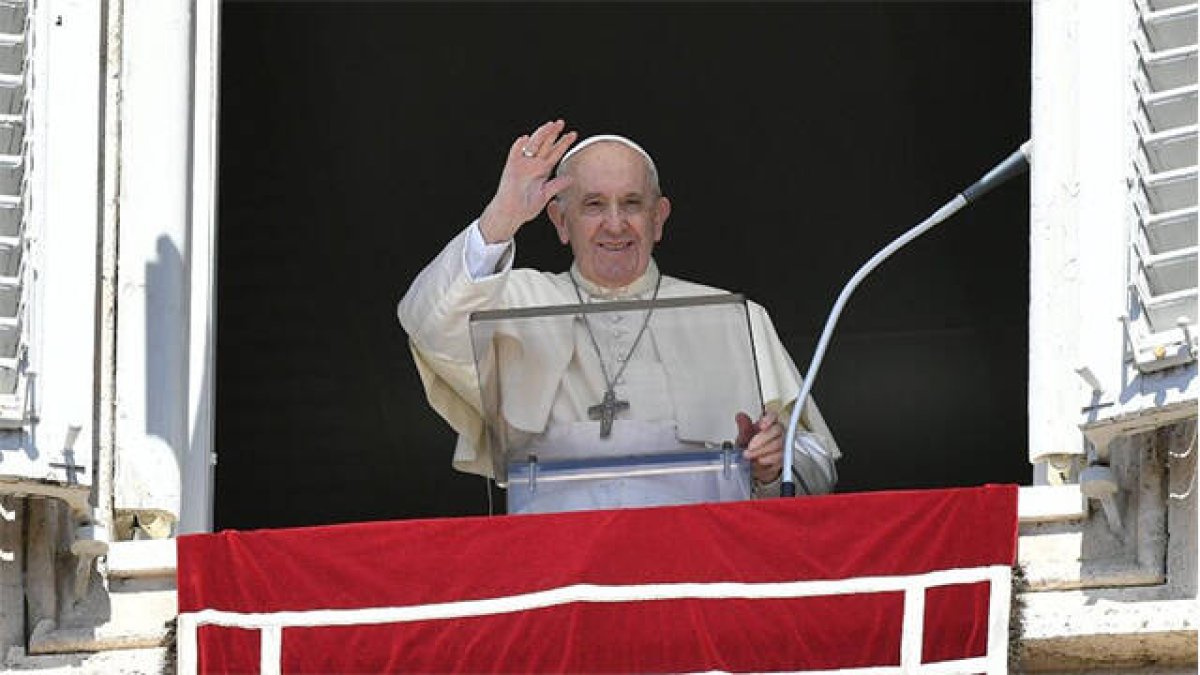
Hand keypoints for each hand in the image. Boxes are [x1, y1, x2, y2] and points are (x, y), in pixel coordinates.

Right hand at [478, 119, 577, 243]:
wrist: (511, 213)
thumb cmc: (526, 207)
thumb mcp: (545, 195)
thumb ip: (557, 185)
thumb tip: (571, 178)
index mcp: (542, 170)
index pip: (555, 153)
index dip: (563, 144)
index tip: (573, 134)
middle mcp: (533, 164)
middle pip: (545, 145)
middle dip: (553, 133)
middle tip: (561, 122)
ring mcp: (522, 164)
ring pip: (532, 145)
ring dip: (540, 135)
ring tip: (549, 125)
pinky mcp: (511, 167)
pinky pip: (514, 153)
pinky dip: (519, 146)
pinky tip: (526, 138)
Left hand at [735, 411, 783, 483]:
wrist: (753, 465)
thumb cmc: (750, 448)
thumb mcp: (743, 438)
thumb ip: (743, 428)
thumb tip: (740, 416)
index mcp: (768, 423)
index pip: (773, 416)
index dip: (769, 419)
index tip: (761, 426)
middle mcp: (779, 431)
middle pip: (777, 430)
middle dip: (762, 438)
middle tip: (749, 447)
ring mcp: (783, 443)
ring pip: (778, 443)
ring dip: (762, 450)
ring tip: (750, 455)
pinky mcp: (785, 456)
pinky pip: (780, 455)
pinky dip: (769, 458)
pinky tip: (760, 460)